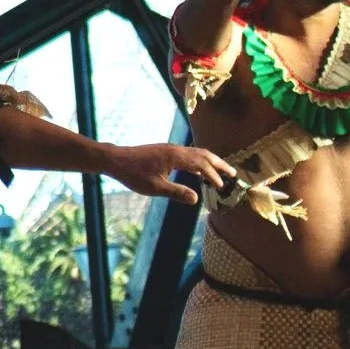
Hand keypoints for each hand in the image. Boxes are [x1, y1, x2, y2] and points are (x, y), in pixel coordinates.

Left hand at [101, 142, 237, 205]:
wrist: (116, 160)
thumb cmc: (133, 174)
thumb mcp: (155, 188)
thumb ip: (176, 193)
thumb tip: (196, 199)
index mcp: (175, 157)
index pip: (201, 164)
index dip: (213, 175)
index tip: (221, 187)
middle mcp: (176, 149)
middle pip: (203, 154)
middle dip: (219, 164)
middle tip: (233, 174)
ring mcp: (170, 149)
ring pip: (196, 152)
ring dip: (210, 161)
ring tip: (221, 170)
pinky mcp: (165, 150)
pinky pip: (189, 154)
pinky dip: (199, 160)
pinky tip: (199, 169)